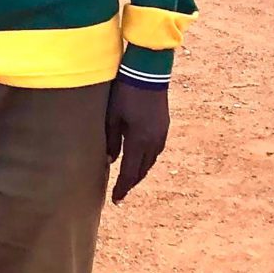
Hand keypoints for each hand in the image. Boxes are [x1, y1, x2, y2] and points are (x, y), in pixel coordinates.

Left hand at [106, 80, 169, 203]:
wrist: (148, 73)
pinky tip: (138, 157)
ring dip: (139, 170)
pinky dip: (146, 159)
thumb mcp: (113, 115)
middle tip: (120, 190)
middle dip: (131, 182)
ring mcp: (161, 134)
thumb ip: (112, 139)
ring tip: (128, 177)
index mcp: (139, 141)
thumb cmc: (125, 92)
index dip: (123, 187)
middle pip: (142, 170)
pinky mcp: (164, 126)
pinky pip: (155, 150)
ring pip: (150, 161)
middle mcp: (154, 142)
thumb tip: (110, 159)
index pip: (130, 172)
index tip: (116, 200)